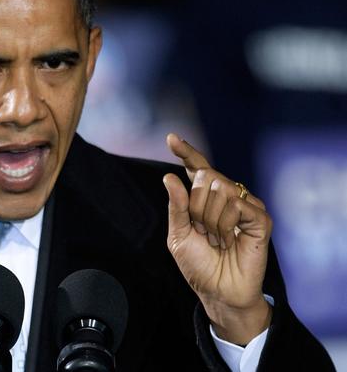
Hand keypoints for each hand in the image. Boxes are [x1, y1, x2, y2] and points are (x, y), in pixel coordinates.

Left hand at [163, 134, 272, 344]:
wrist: (218, 290)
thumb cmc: (198, 264)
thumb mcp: (178, 234)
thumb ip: (176, 205)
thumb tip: (170, 176)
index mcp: (204, 197)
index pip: (197, 167)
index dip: (186, 151)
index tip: (171, 138)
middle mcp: (225, 195)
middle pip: (205, 177)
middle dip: (196, 207)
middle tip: (202, 231)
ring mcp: (244, 204)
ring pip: (220, 190)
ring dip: (210, 220)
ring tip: (216, 239)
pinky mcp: (260, 218)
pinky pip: (237, 205)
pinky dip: (226, 225)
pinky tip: (230, 240)